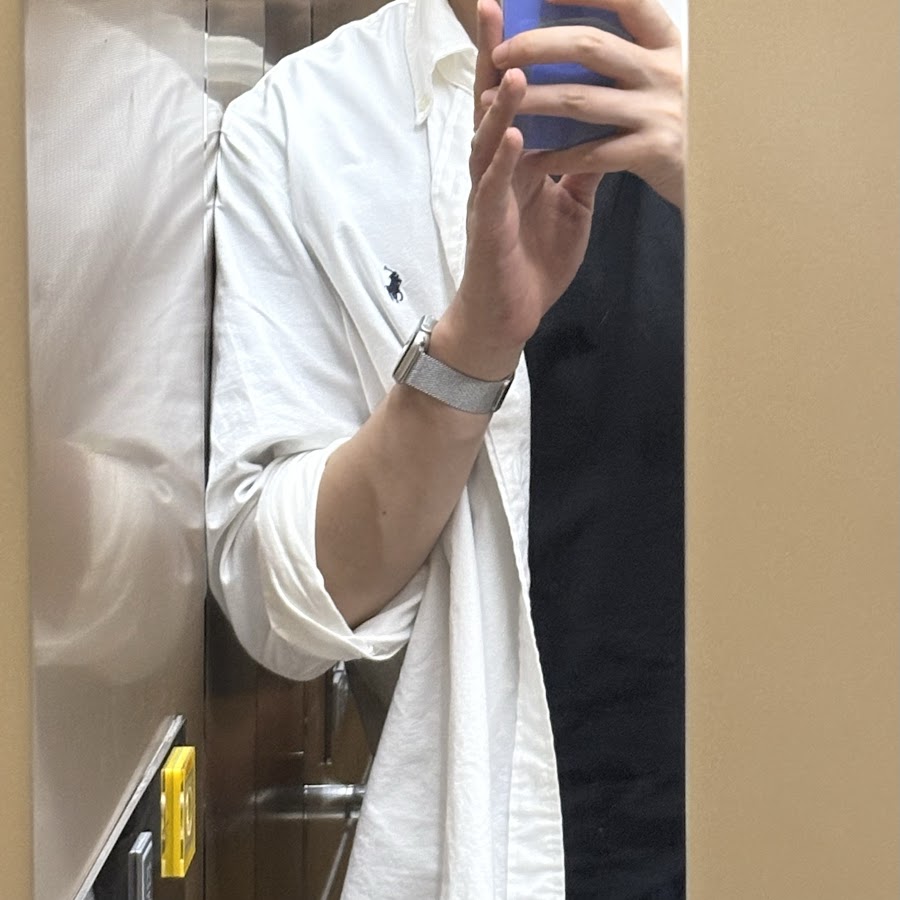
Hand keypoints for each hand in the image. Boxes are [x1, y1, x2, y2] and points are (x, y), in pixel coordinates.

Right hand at [432, 0, 601, 381]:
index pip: (519, 98)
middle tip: (493, 7)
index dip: (522, 55)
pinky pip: (495, 190)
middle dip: (493, 56)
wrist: (511, 314)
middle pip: (492, 103)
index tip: (526, 10)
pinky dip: (503, 162)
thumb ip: (582, 166)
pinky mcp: (488, 226)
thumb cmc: (534, 260)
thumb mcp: (571, 206)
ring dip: (500, 107)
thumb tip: (605, 129)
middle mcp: (499, 168)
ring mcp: (490, 195)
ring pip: (488, 141)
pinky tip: (513, 137)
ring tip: (513, 72)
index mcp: (520, 161)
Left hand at [484, 0, 684, 208]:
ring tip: (492, 103)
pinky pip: (590, 153)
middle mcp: (665, 71)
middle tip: (501, 52)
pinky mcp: (653, 153)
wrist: (723, 176)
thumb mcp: (663, 80)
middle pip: (590, 46)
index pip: (625, 1)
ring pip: (580, 100)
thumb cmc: (680, 125)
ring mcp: (660, 112)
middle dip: (538, 45)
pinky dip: (555, 155)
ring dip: (531, 100)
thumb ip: (626, 58)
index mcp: (667, 44)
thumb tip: (570, 35)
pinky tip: (528, 156)